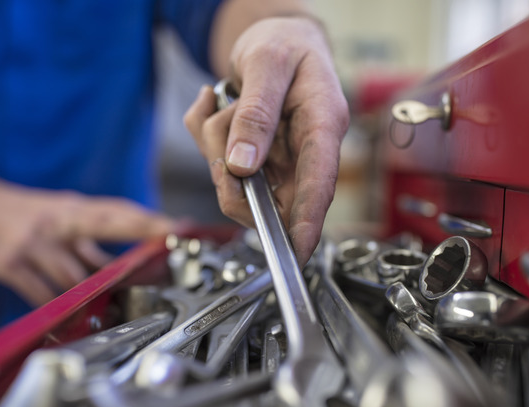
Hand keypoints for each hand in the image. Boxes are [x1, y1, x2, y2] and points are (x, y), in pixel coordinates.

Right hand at [0, 184, 175, 305]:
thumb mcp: (59, 218)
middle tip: (162, 249)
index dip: (147, 219)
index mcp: (73, 209)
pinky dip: (55, 308)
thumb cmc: (24, 215)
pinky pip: (39, 293)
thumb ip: (90, 242)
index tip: (176, 227)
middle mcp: (57, 221)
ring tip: (110, 310)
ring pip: (72, 275)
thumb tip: (127, 266)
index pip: (117, 212)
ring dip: (92, 295)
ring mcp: (33, 242)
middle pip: (104, 225)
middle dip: (137, 234)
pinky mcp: (9, 263)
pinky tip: (65, 319)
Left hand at [185, 16, 348, 263]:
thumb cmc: (284, 43)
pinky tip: (214, 104)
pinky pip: (221, 164)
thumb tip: (244, 166)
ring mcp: (280, 157)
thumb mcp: (267, 64)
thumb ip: (257, 114)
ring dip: (215, 146)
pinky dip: (206, 136)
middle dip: (233, 176)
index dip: (308, 221)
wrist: (274, 35)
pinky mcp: (258, 157)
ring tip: (222, 104)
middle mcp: (305, 149)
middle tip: (218, 135)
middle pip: (272, 194)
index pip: (320, 183)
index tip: (296, 250)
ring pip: (239, 182)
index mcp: (322, 124)